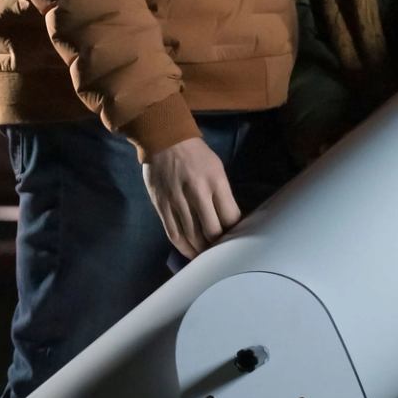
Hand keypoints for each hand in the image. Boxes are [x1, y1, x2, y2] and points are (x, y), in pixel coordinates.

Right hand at [142, 136, 241, 258]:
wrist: (164, 139)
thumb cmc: (196, 154)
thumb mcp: (217, 168)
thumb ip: (222, 194)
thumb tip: (229, 221)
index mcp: (216, 182)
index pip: (231, 216)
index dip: (235, 232)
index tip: (237, 239)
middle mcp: (197, 192)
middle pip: (212, 230)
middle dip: (218, 245)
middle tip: (222, 252)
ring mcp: (177, 200)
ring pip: (192, 236)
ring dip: (201, 251)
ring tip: (208, 258)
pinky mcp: (161, 205)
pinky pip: (173, 233)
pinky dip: (183, 247)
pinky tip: (190, 253)